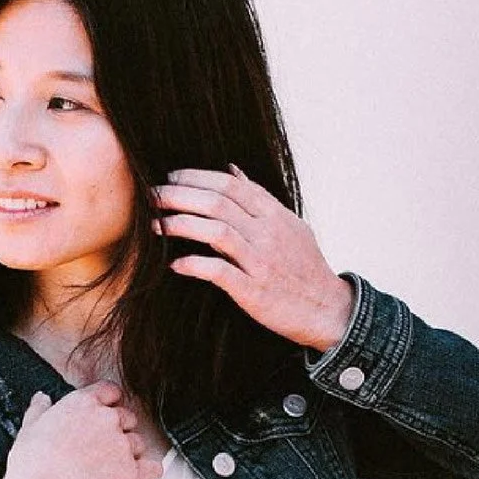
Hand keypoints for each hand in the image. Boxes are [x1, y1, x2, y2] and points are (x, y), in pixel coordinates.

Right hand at [0, 382, 166, 478]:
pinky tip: (140, 476)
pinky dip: (149, 472)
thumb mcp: (30, 428)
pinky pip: (153, 469)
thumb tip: (42, 399)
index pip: (110, 391)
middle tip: (104, 446)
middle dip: (119, 429)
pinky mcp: (131, 472)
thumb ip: (40, 410)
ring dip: (130, 452)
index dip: (110, 402)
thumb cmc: (34, 463)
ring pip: (139, 442)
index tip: (106, 411)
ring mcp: (122, 445)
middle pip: (127, 417)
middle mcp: (108, 420)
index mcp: (84, 403)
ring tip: (112, 466)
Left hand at [151, 164, 353, 351]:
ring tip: (156, 224)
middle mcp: (267, 233)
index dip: (196, 177)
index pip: (230, 184)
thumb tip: (233, 170)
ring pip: (215, 231)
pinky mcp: (254, 291)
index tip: (171, 177)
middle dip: (179, 195)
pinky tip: (174, 264)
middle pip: (217, 202)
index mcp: (273, 214)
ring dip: (180, 224)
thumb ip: (259, 198)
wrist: (327, 309)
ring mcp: (260, 262)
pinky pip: (218, 272)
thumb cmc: (304, 267)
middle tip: (152, 195)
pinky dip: (193, 265)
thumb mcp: (289, 225)